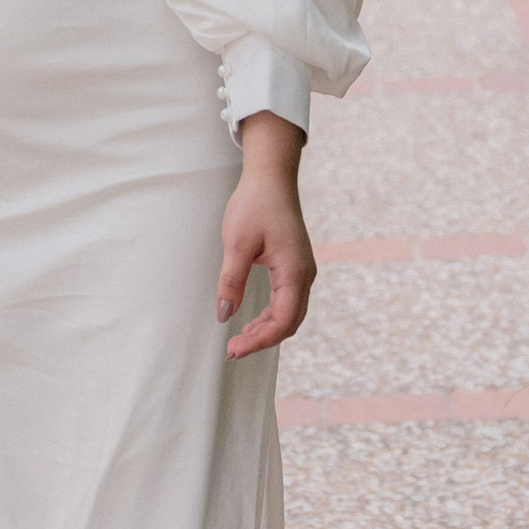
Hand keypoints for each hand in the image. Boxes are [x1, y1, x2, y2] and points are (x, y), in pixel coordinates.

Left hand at [218, 111, 314, 358]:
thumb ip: (231, 281)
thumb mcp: (237, 243)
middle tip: (232, 350)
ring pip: (290, 314)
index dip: (259, 340)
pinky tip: (252, 321)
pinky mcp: (296, 267)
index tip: (233, 349)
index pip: (282, 320)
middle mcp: (304, 274)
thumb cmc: (255, 204)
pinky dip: (272, 316)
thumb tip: (224, 315)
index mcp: (294, 271)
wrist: (271, 178)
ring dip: (267, 330)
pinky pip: (288, 301)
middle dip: (263, 340)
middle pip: (290, 322)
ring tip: (239, 340)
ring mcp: (303, 271)